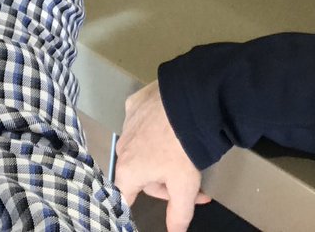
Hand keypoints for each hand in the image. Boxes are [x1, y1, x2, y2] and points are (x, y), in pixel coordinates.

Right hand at [114, 82, 210, 230]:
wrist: (191, 101)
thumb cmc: (184, 146)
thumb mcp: (184, 186)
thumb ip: (178, 214)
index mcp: (128, 170)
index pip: (125, 197)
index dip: (134, 206)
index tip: (138, 206)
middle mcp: (123, 146)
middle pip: (140, 173)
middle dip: (164, 180)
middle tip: (192, 184)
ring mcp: (128, 122)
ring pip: (143, 146)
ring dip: (161, 154)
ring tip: (185, 152)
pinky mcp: (137, 102)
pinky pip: (144, 119)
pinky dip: (156, 125)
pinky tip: (172, 124)